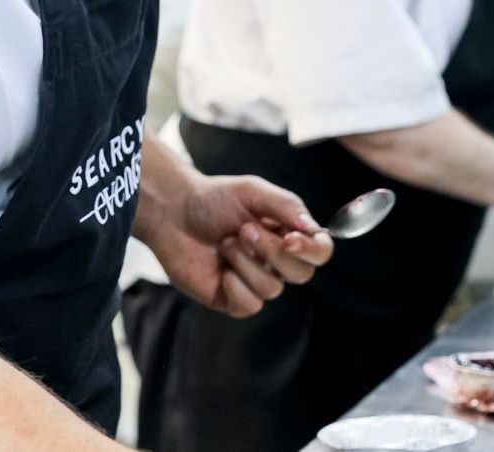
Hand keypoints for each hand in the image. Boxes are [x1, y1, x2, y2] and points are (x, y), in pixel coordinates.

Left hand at [143, 172, 332, 317]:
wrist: (174, 214)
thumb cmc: (214, 199)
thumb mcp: (251, 190)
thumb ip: (285, 205)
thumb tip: (313, 228)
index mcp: (287, 232)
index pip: (319, 251)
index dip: (313, 250)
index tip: (290, 239)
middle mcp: (277, 260)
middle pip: (301, 273)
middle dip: (271, 251)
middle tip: (244, 229)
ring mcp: (256, 281)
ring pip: (273, 288)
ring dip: (245, 262)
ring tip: (225, 243)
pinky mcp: (235, 299)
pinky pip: (251, 304)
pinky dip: (235, 284)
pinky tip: (220, 268)